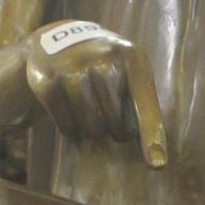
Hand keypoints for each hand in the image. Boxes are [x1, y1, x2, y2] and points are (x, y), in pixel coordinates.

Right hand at [24, 23, 167, 166]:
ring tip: (89, 110)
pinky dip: (69, 128)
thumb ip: (146, 109)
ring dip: (91, 130)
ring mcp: (72, 67)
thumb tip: (156, 160)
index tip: (158, 165)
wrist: (60, 40)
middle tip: (108, 113)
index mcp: (133, 58)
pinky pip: (66, 127)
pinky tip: (69, 109)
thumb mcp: (131, 73)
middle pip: (116, 124)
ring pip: (90, 128)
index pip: (145, 106)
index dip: (152, 136)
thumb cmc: (107, 69)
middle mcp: (104, 59)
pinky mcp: (47, 80)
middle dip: (113, 128)